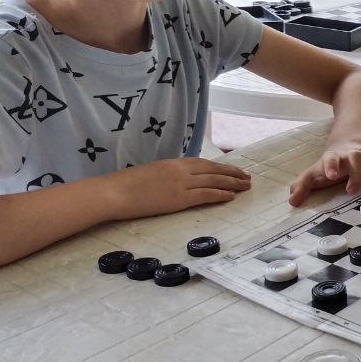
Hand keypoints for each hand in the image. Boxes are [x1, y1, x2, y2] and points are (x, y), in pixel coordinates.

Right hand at [113, 158, 250, 217]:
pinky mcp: (179, 198)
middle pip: (213, 170)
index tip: (232, 169)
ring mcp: (181, 183)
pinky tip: (232, 196)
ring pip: (214, 181)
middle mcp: (180, 170)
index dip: (219, 166)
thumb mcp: (149, 174)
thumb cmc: (124, 186)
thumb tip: (173, 183)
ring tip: (246, 186)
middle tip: (247, 177)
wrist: (113, 192)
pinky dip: (221, 195)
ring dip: (232, 183)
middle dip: (232, 173)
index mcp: (172, 163)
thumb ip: (165, 176)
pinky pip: (206, 195)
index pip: (202, 163)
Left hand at [289, 144, 360, 207]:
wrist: (347, 143)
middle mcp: (352, 155)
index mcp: (334, 157)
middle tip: (351, 191)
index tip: (331, 176)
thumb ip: (302, 187)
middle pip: (358, 158)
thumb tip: (293, 202)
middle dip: (357, 174)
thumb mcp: (313, 173)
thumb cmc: (329, 164)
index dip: (332, 165)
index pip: (332, 158)